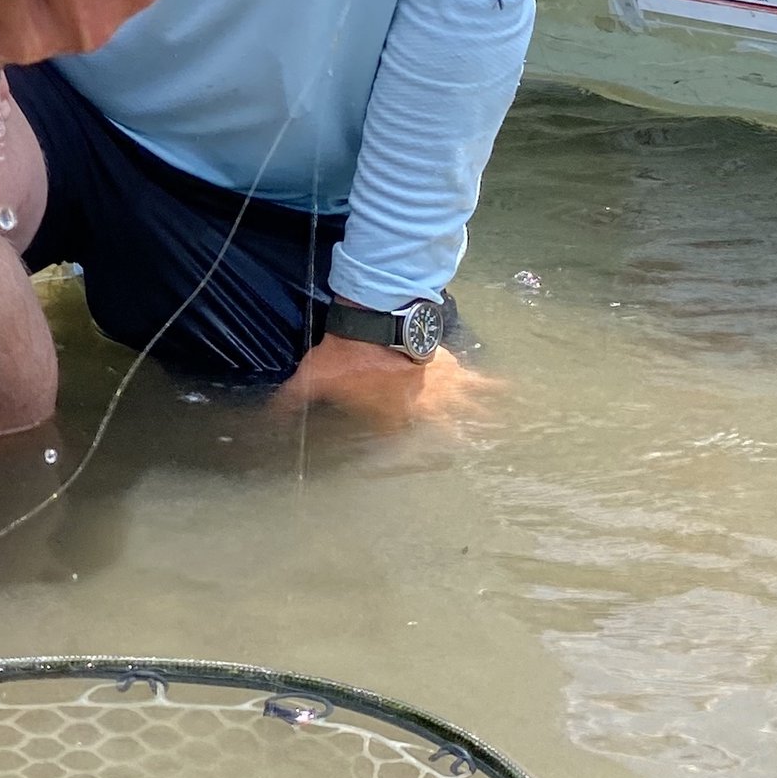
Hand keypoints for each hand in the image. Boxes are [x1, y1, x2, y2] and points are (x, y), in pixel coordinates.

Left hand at [270, 336, 492, 431]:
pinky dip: (491, 384)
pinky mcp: (449, 365)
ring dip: (483, 418)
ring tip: (506, 430)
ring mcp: (440, 390)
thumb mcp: (314, 378)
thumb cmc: (345, 357)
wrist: (376, 323)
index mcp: (390, 421)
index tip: (404, 454)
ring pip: (468, 409)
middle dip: (454, 443)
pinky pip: (476, 377)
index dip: (396, 448)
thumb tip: (269, 415)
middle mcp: (422, 411)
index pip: (395, 444)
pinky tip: (507, 387)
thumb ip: (292, 399)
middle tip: (471, 453)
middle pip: (444, 433)